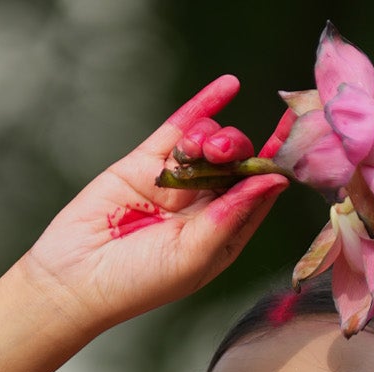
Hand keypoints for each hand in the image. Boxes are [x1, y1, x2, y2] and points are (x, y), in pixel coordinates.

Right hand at [18, 76, 290, 340]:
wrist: (75, 277)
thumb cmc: (137, 283)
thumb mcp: (193, 255)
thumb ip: (231, 215)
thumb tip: (273, 180)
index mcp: (221, 237)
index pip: (258, 196)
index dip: (277, 167)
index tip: (298, 140)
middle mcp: (202, 209)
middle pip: (237, 164)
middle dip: (238, 151)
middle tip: (222, 153)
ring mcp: (174, 183)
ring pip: (209, 144)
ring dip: (213, 137)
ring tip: (199, 149)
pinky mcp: (145, 163)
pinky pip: (179, 127)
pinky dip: (203, 106)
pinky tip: (228, 86)